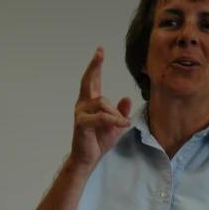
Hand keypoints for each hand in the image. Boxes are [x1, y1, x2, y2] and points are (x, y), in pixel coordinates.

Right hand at [70, 47, 131, 169]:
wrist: (89, 158)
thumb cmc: (100, 140)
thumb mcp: (117, 124)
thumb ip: (121, 111)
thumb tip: (127, 97)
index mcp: (91, 102)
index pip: (94, 80)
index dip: (96, 66)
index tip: (100, 51)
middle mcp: (84, 104)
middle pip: (88, 80)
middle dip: (94, 66)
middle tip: (100, 53)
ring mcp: (81, 112)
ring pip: (103, 102)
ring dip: (115, 113)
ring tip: (121, 123)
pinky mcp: (81, 123)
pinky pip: (102, 117)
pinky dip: (114, 120)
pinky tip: (124, 124)